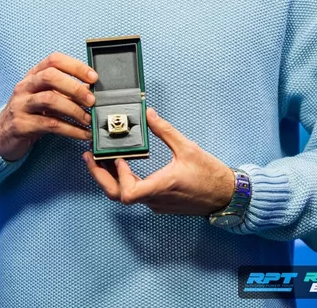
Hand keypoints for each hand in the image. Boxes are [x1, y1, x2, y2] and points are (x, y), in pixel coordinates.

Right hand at [0, 52, 97, 161]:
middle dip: (75, 87)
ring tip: (88, 119)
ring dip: (74, 109)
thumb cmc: (30, 113)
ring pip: (49, 99)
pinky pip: (49, 125)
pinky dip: (70, 129)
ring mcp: (20, 105)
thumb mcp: (45, 97)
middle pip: (50, 76)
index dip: (75, 66)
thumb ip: (64, 91)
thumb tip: (92, 90)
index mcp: (33, 75)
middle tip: (91, 100)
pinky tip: (82, 134)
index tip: (93, 77)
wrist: (2, 136)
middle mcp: (25, 86)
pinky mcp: (20, 125)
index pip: (54, 60)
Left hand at [83, 108, 234, 214]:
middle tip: (90, 158)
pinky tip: (122, 166)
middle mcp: (155, 199)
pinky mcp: (160, 202)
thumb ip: (165, 130)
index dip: (118, 176)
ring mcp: (156, 203)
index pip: (127, 193)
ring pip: (125, 196)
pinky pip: (136, 194)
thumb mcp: (187, 147)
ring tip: (102, 158)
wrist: (225, 195)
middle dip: (100, 176)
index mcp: (161, 187)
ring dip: (111, 178)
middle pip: (118, 196)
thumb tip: (148, 113)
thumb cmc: (209, 174)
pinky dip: (125, 180)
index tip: (117, 157)